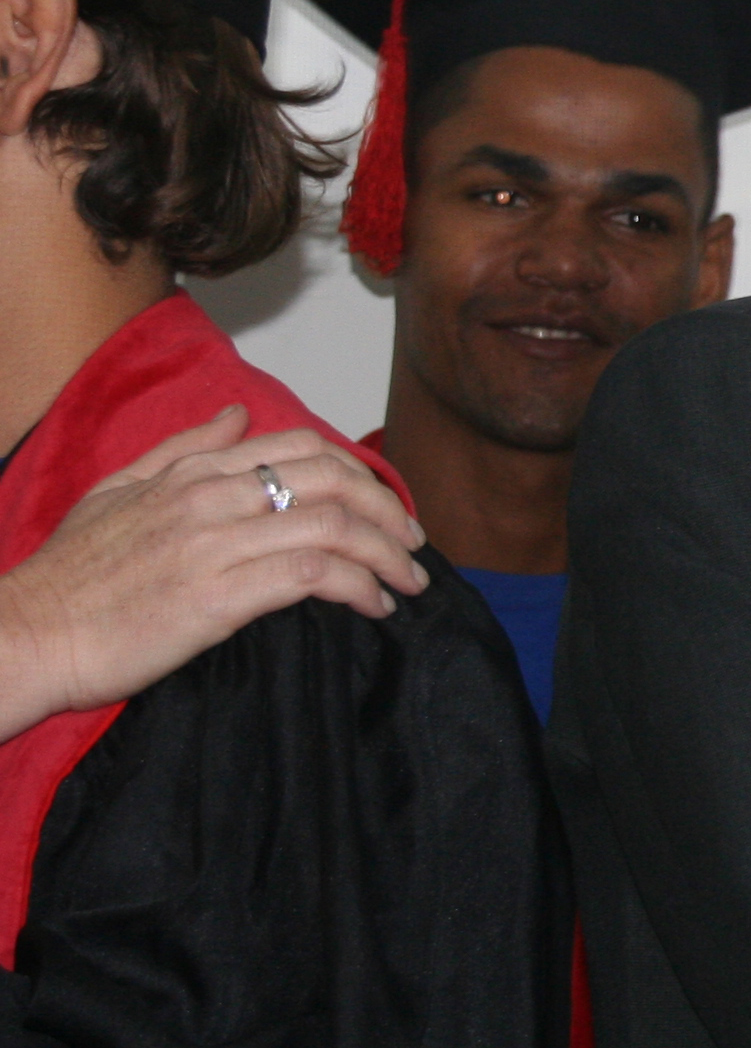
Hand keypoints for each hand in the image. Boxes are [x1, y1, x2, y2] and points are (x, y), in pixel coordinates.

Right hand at [0, 411, 430, 738]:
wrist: (26, 634)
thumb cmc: (70, 575)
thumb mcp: (118, 491)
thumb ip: (183, 449)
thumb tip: (238, 413)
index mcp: (191, 471)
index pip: (304, 448)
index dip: (361, 474)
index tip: (385, 507)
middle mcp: (209, 497)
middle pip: (333, 482)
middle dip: (389, 512)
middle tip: (414, 545)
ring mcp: (215, 545)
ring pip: (334, 527)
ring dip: (388, 555)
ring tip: (408, 582)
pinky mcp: (218, 597)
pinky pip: (314, 576)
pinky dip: (360, 587)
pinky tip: (374, 605)